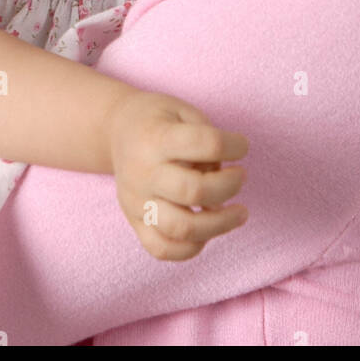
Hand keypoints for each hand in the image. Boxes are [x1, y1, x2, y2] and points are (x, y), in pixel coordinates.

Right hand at [106, 90, 248, 260]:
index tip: (243, 145)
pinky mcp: (134, 222)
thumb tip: (220, 175)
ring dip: (220, 224)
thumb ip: (206, 138)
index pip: (205, 143)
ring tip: (239, 212)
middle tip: (241, 176)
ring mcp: (137, 201)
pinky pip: (163, 249)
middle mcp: (144, 172)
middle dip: (229, 186)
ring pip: (181, 228)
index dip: (234, 145)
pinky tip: (208, 231)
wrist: (116, 130)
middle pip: (193, 190)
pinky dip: (192, 247)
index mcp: (157, 138)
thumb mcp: (183, 111)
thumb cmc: (158, 120)